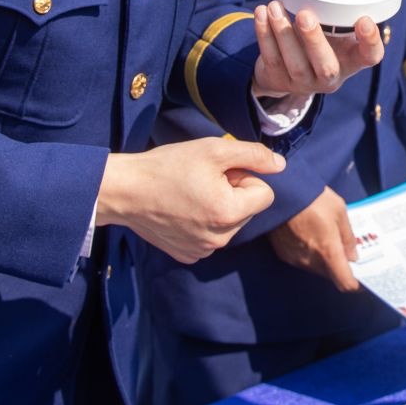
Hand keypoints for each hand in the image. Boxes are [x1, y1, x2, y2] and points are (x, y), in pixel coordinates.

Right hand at [96, 136, 284, 264]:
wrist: (124, 192)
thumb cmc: (168, 167)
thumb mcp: (214, 149)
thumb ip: (253, 155)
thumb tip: (281, 166)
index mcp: (230, 214)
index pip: (264, 194)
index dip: (245, 177)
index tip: (219, 172)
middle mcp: (220, 239)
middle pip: (248, 210)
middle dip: (233, 193)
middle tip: (202, 180)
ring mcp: (203, 250)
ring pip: (230, 223)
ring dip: (218, 207)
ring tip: (189, 193)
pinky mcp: (188, 255)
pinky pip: (211, 236)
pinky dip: (202, 222)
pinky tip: (181, 209)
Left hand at [250, 1, 384, 110]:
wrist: (287, 70)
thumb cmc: (325, 37)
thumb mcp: (343, 24)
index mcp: (352, 60)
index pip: (370, 56)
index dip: (370, 42)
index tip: (365, 20)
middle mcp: (331, 75)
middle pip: (326, 66)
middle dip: (314, 40)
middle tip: (305, 13)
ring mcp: (304, 81)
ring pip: (295, 63)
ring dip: (282, 34)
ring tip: (274, 6)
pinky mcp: (279, 79)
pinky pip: (271, 59)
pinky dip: (264, 35)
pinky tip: (261, 13)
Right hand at [268, 187, 360, 291]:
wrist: (280, 192)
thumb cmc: (313, 198)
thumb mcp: (339, 211)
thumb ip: (348, 237)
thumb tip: (353, 257)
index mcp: (328, 251)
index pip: (344, 282)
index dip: (354, 283)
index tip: (359, 279)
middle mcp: (311, 261)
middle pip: (330, 275)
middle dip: (338, 267)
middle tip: (342, 249)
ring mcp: (295, 259)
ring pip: (316, 269)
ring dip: (323, 260)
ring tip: (324, 239)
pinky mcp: (282, 254)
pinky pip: (302, 261)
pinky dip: (309, 255)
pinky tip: (308, 237)